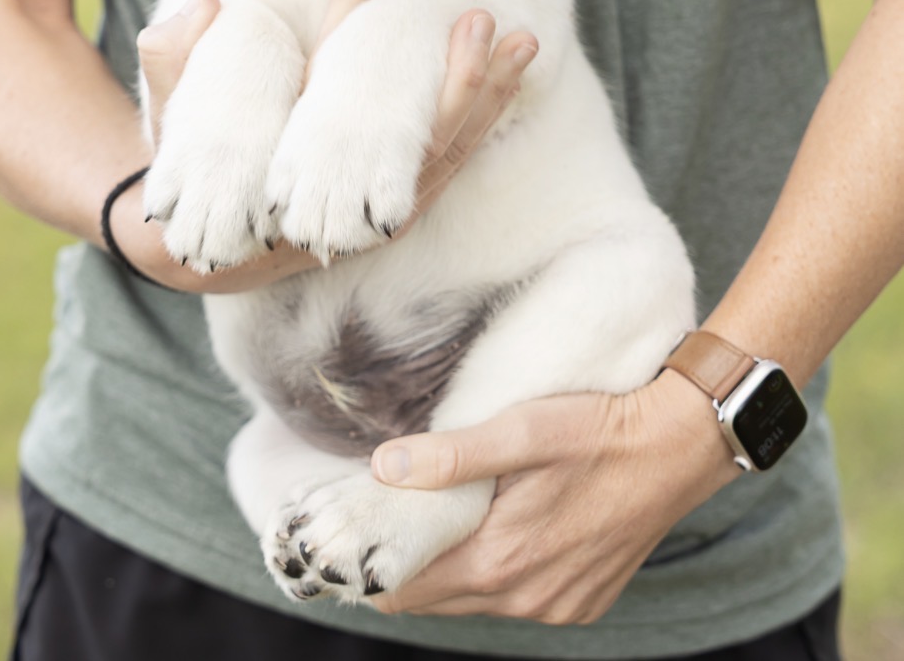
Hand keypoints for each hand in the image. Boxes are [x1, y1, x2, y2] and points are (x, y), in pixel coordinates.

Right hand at [109, 0, 537, 289]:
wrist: (211, 253)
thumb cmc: (195, 173)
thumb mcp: (174, 123)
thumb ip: (176, 63)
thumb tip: (201, 0)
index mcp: (287, 160)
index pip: (328, 75)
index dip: (351, 7)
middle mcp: (341, 193)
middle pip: (408, 133)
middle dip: (451, 78)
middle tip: (481, 17)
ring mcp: (378, 210)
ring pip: (443, 151)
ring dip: (485, 97)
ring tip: (523, 43)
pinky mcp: (402, 211)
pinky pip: (451, 164)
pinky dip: (484, 122)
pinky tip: (514, 80)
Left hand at [369, 370, 738, 623]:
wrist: (680, 447)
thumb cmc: (601, 430)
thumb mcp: (523, 430)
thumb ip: (452, 455)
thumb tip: (384, 467)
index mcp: (501, 561)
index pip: (405, 586)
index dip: (374, 558)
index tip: (355, 526)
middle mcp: (525, 599)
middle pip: (435, 596)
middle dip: (408, 561)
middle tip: (391, 513)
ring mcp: (557, 607)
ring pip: (474, 599)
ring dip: (453, 565)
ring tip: (440, 515)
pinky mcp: (581, 602)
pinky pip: (516, 597)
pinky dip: (497, 571)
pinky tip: (500, 527)